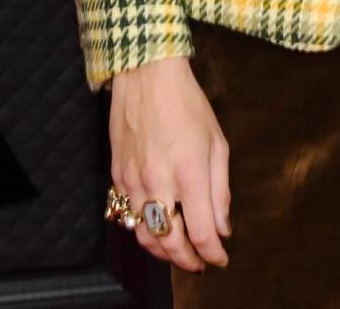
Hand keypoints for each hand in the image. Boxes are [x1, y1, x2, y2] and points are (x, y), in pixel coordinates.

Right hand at [109, 55, 230, 272]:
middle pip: (170, 243)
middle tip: (200, 264)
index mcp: (190, 172)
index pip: (201, 233)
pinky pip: (129, 217)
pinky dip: (144, 231)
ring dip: (164, 253)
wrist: (146, 75)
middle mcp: (159, 182)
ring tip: (180, 253)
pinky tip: (158, 229)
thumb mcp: (217, 141)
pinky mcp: (117, 177)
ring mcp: (133, 182)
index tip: (220, 259)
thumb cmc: (187, 103)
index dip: (212, 254)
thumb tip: (222, 227)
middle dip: (187, 261)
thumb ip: (220, 189)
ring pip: (145, 237)